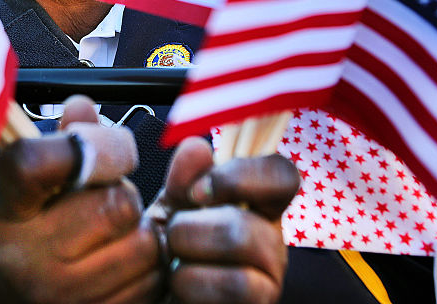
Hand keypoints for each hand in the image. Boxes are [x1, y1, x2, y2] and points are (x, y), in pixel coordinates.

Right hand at [0, 96, 163, 303]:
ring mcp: (61, 298)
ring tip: (112, 228)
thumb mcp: (24, 180)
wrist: (6, 300)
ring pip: (143, 243)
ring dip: (140, 227)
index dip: (86, 144)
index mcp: (0, 211)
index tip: (102, 144)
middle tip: (105, 193)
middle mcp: (25, 260)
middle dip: (122, 189)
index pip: (35, 164)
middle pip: (113, 204)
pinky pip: (154, 280)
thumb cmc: (23, 224)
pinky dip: (149, 264)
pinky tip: (120, 256)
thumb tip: (84, 105)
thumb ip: (60, 139)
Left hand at [151, 138, 299, 303]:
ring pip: (241, 248)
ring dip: (188, 252)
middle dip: (191, 226)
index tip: (198, 191)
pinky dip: (190, 283)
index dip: (242, 175)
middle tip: (173, 236)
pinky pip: (233, 288)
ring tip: (173, 262)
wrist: (153, 295)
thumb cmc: (170, 251)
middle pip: (248, 220)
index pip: (282, 175)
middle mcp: (271, 243)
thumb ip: (184, 178)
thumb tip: (198, 147)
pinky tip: (180, 286)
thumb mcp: (172, 208)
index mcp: (258, 207)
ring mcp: (269, 281)